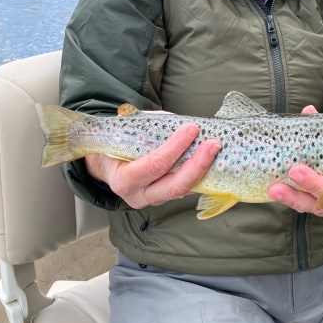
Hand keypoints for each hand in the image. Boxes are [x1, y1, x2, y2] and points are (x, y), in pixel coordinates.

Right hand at [85, 123, 220, 208]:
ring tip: (215, 150)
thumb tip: (178, 121)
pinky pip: (185, 190)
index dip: (175, 147)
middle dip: (197, 165)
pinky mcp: (165, 199)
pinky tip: (210, 160)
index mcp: (123, 179)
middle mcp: (138, 196)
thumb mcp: (124, 132)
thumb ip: (149, 125)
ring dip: (202, 170)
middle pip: (174, 186)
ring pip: (183, 191)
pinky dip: (199, 175)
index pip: (154, 165)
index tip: (191, 129)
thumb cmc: (116, 144)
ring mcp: (153, 200)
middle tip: (213, 144)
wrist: (107, 165)